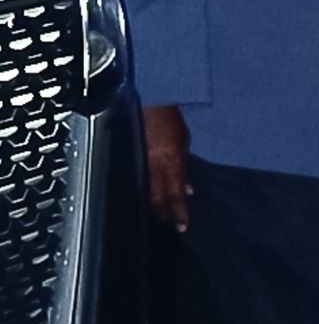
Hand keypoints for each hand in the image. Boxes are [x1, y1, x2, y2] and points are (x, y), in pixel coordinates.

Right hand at [142, 104, 192, 231]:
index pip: (174, 194)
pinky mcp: (125, 156)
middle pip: (156, 199)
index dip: (178, 212)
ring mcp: (136, 161)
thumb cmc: (168, 114)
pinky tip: (143, 197)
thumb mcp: (184, 139)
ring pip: (144, 192)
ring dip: (152, 205)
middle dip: (163, 213)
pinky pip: (134, 180)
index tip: (182, 226)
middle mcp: (151, 164)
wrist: (145, 96)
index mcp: (168, 159)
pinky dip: (140, 191)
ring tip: (158, 215)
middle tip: (169, 223)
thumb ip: (185, 167)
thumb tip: (188, 189)